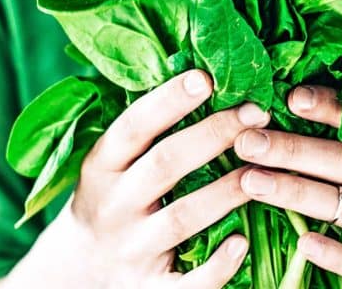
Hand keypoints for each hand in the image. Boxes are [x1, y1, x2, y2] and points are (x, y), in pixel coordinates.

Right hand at [0, 70, 270, 288]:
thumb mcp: (110, 165)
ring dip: (226, 191)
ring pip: (182, 218)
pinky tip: (242, 242)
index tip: (205, 77)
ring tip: (265, 167)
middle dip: (212, 135)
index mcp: (100, 168)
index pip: (132, 127)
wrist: (77, 274)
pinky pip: (186, 283)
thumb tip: (199, 73)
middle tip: (255, 112)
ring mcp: (132, 250)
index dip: (167, 101)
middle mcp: (113, 206)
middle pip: (164, 165)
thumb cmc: (110, 202)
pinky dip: (215, 266)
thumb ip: (144, 132)